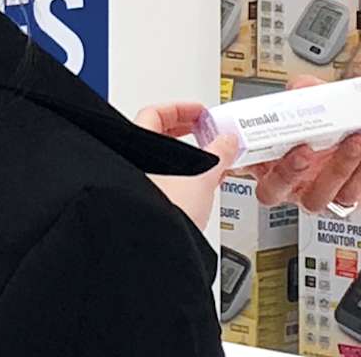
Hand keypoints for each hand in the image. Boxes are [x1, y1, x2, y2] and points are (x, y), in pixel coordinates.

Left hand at [134, 102, 240, 230]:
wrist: (159, 251)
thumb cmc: (164, 215)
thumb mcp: (203, 176)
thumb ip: (219, 154)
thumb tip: (228, 142)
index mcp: (139, 148)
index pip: (154, 113)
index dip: (180, 108)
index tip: (199, 112)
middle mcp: (133, 165)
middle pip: (158, 136)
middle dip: (186, 132)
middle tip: (206, 131)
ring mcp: (139, 185)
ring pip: (163, 161)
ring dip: (188, 156)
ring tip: (211, 158)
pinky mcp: (148, 205)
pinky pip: (166, 181)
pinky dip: (184, 176)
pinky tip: (203, 183)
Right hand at [242, 75, 360, 213]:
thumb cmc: (328, 118)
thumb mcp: (312, 96)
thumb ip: (304, 90)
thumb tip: (301, 88)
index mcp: (266, 158)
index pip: (238, 165)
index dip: (233, 162)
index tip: (244, 146)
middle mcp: (287, 181)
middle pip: (273, 191)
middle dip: (288, 172)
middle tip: (304, 149)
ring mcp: (314, 193)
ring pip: (316, 197)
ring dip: (338, 168)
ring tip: (355, 141)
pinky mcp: (343, 199)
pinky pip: (351, 192)